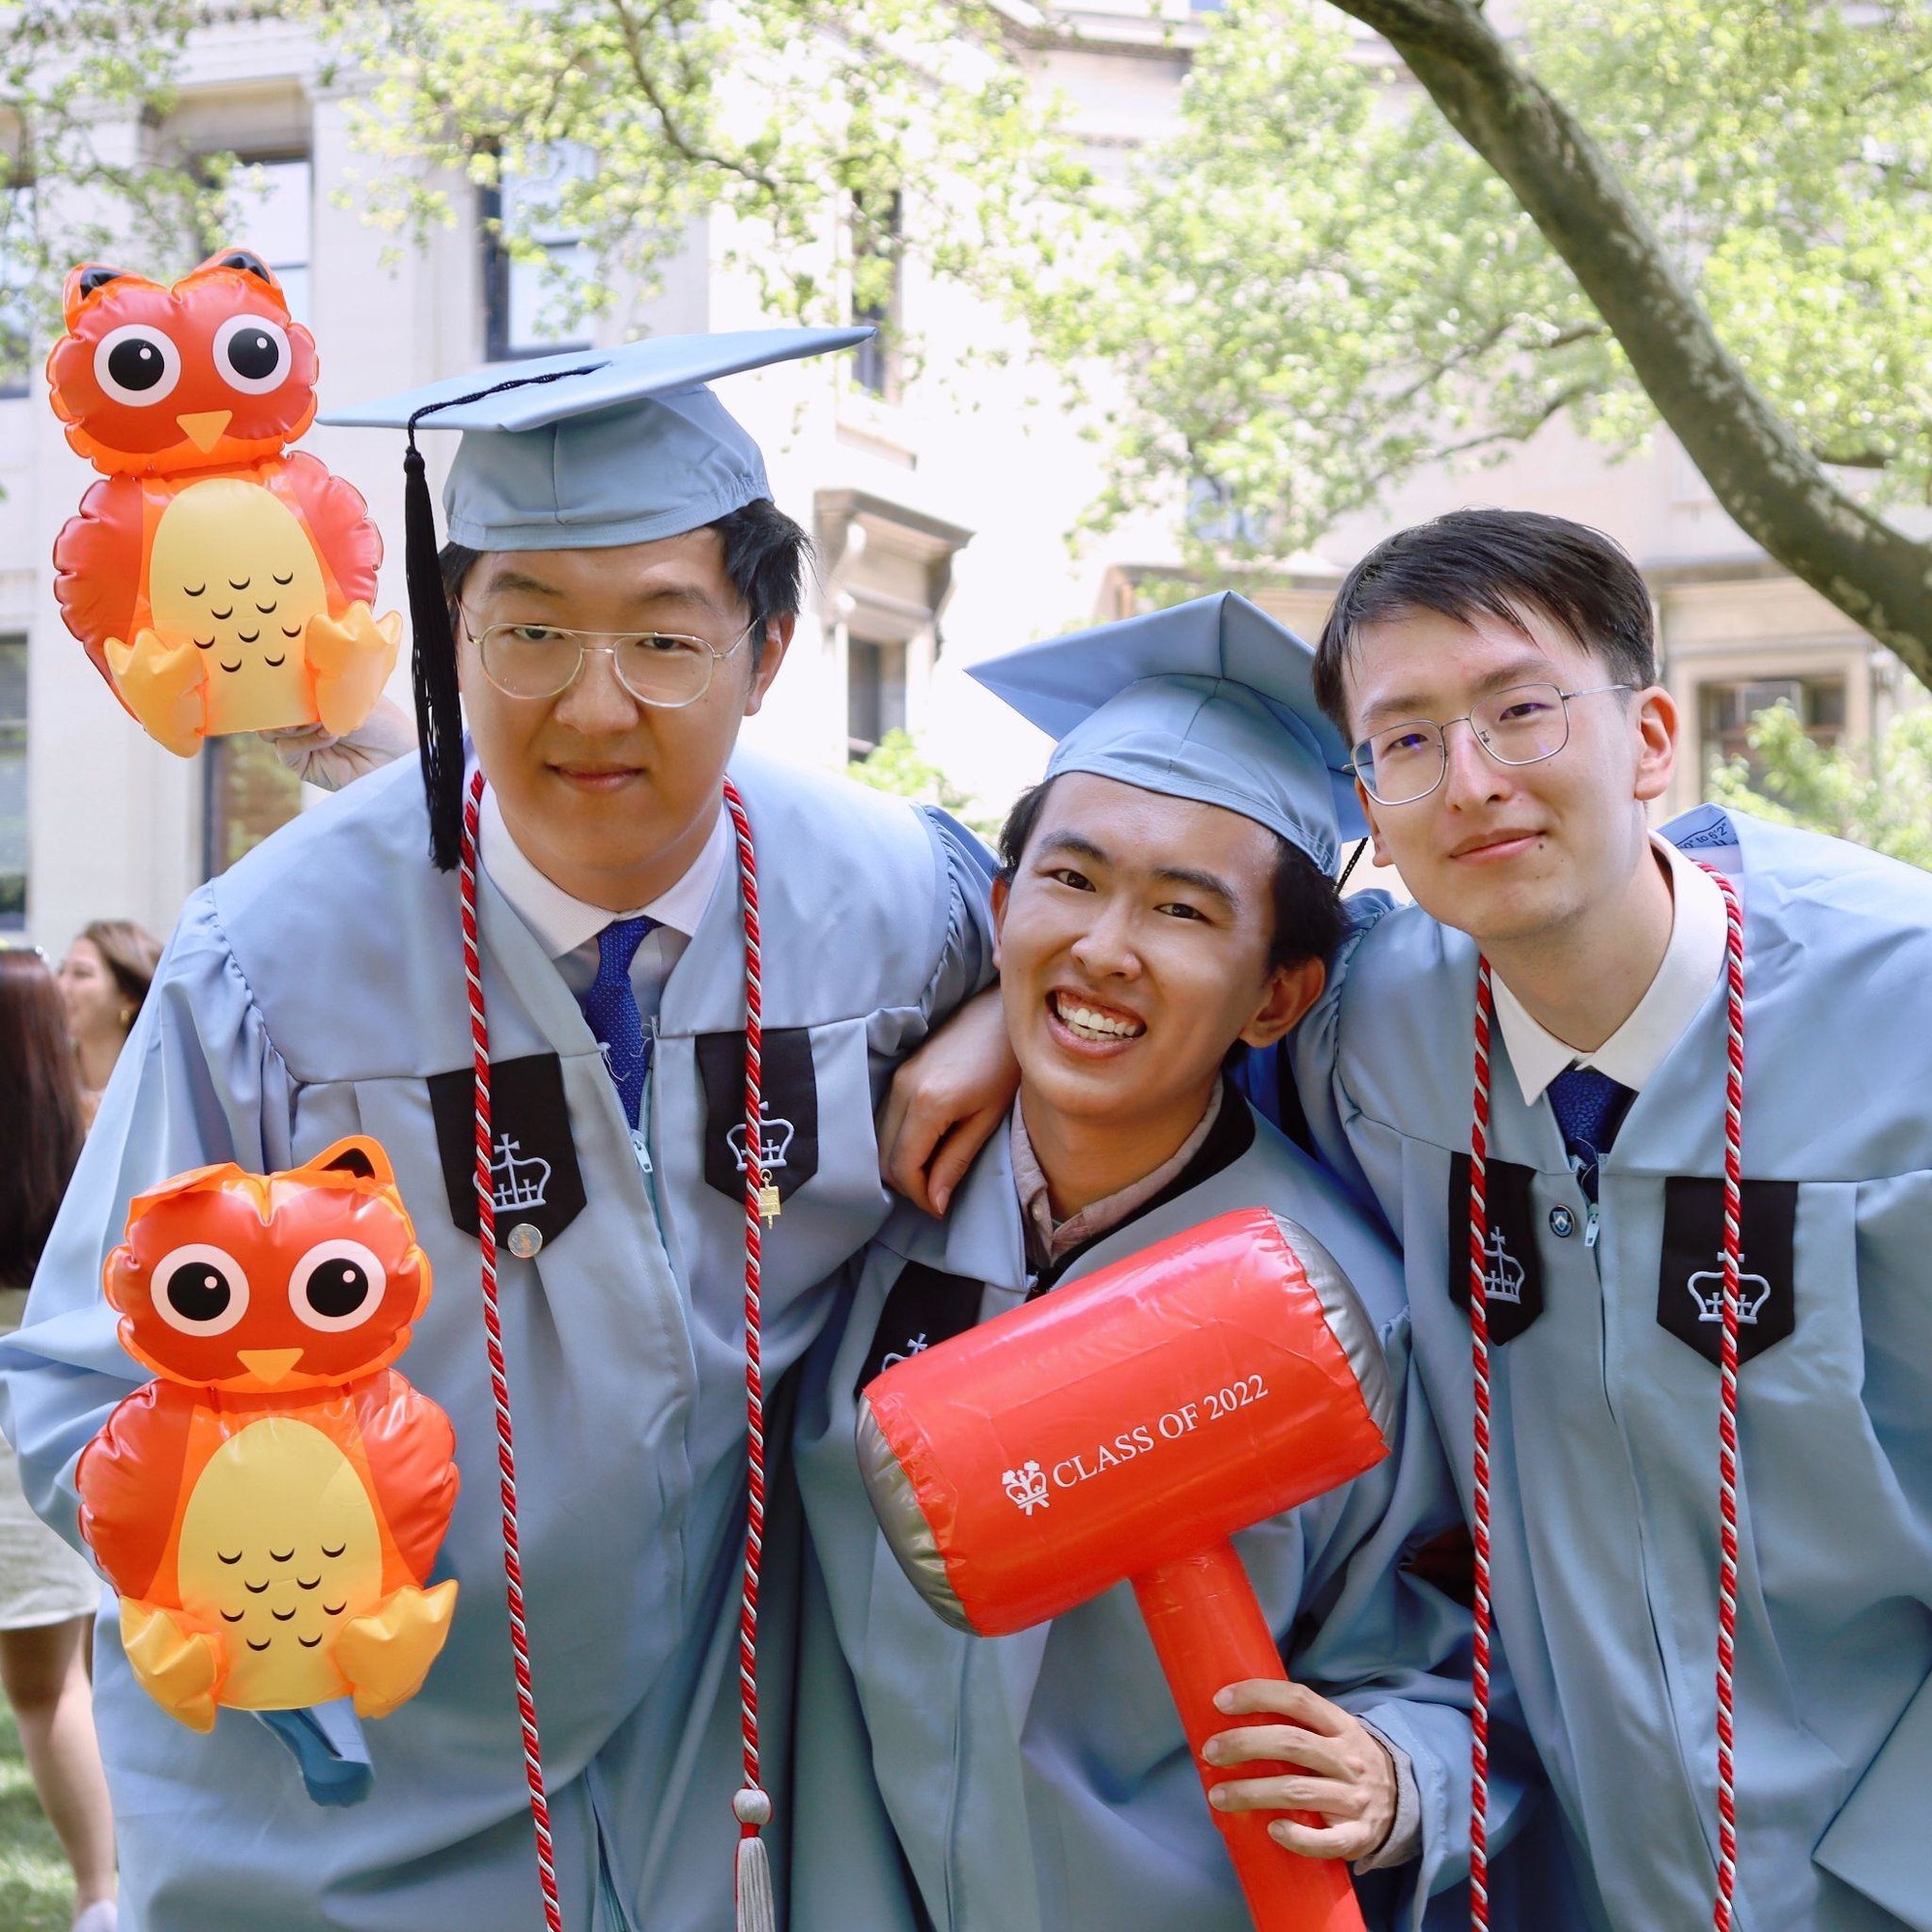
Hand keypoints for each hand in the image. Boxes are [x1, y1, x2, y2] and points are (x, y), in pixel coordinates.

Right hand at [264, 693, 416, 790]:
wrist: (397, 756)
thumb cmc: (381, 721)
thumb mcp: (347, 697)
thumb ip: (315, 690)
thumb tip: (285, 684)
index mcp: (310, 696)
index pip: (278, 686)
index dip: (272, 680)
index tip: (277, 672)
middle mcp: (302, 718)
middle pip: (267, 709)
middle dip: (274, 702)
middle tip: (289, 698)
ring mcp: (300, 741)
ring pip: (269, 730)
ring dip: (289, 722)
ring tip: (316, 720)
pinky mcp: (302, 764)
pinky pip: (285, 750)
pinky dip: (302, 741)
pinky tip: (327, 737)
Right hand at [878, 985, 1018, 1213]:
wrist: (1001, 1014)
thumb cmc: (1006, 1065)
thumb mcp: (987, 1119)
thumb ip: (956, 1160)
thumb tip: (935, 1203)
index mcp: (928, 1104)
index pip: (903, 1167)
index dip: (919, 1196)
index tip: (940, 1208)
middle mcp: (902, 1091)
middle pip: (884, 1157)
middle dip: (906, 1185)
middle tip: (936, 1195)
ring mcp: (896, 1079)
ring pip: (880, 1139)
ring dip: (901, 1163)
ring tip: (933, 1172)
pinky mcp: (899, 1072)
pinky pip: (885, 1119)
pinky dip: (899, 1141)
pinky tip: (926, 1146)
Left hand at [1203, 1678, 1396, 1862]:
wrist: (1404, 1804)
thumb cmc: (1347, 1762)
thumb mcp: (1335, 1733)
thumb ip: (1298, 1724)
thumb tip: (1234, 1715)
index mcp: (1341, 1726)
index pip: (1298, 1699)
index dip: (1258, 1695)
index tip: (1220, 1701)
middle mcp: (1349, 1758)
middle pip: (1291, 1743)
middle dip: (1244, 1744)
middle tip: (1210, 1751)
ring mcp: (1355, 1799)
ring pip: (1297, 1791)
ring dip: (1252, 1792)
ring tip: (1218, 1796)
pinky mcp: (1358, 1836)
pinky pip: (1326, 1840)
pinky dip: (1298, 1837)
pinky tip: (1272, 1829)